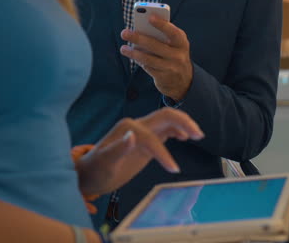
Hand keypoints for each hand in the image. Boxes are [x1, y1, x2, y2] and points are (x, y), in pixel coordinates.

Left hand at [75, 108, 203, 194]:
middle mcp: (137, 125)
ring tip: (198, 135)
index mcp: (128, 129)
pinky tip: (185, 138)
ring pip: (168, 120)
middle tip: (199, 135)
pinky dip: (178, 130)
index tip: (173, 170)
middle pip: (165, 115)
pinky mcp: (147, 138)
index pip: (152, 138)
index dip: (164, 153)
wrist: (89, 173)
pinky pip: (166, 129)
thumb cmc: (96, 170)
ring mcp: (143, 131)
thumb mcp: (104, 164)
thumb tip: (133, 136)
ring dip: (184, 124)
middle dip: (183, 122)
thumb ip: (117, 149)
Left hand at [120, 15, 192, 100]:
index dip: (162, 25)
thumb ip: (163, 37)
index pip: (173, 32)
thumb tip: (141, 30)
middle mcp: (178, 55)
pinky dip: (139, 61)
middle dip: (138, 38)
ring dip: (134, 53)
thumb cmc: (174, 55)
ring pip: (148, 59)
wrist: (184, 80)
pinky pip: (148, 68)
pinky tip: (133, 56)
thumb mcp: (174, 45)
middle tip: (124, 33)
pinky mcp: (163, 78)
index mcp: (182, 43)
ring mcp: (171, 68)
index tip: (150, 17)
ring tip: (123, 48)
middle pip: (155, 45)